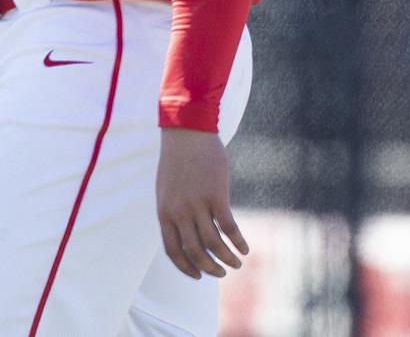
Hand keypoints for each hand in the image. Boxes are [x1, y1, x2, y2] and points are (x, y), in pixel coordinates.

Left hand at [155, 127, 245, 278]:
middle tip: (222, 272)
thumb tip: (187, 234)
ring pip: (214, 244)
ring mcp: (197, 205)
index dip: (186, 268)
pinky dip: (238, 242)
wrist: (186, 133)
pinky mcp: (216, 196)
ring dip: (227, 259)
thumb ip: (174, 213)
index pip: (173, 251)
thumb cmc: (178, 161)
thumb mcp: (167, 190)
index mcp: (164, 212)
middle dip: (210, 268)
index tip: (198, 276)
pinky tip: (245, 248)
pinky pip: (229, 228)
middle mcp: (179, 212)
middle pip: (195, 252)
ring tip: (236, 263)